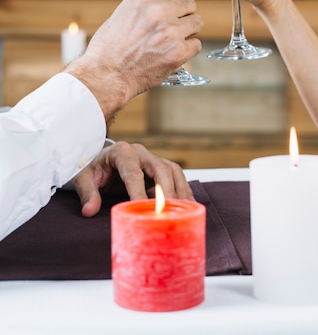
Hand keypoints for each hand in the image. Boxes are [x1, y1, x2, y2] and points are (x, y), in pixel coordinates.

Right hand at [65, 0, 202, 119]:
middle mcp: (159, 10)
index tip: (182, 1)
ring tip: (173, 38)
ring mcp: (171, 31)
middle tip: (174, 24)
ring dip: (189, 30)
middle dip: (185, 13)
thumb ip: (149, 2)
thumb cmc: (110, 46)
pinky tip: (173, 52)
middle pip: (190, 3)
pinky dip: (188, 49)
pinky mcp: (179, 52)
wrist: (106, 74)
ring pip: (198, 22)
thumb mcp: (125, 11)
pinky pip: (197, 44)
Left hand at [73, 141, 193, 216]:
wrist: (100, 159)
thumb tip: (89, 211)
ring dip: (179, 190)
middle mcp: (140, 152)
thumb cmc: (93, 169)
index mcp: (121, 152)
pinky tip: (187, 205)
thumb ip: (87, 193)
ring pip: (172, 170)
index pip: (133, 173)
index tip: (145, 210)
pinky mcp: (160, 166)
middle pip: (160, 168)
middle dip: (166, 190)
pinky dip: (183, 189)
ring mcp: (152, 157)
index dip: (140, 192)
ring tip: (184, 210)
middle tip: (169, 211)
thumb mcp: (84, 179)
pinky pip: (176, 175)